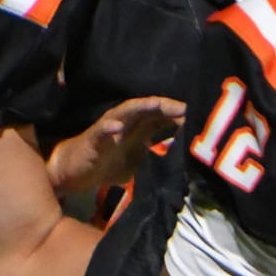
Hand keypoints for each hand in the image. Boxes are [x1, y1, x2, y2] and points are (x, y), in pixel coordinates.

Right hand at [46, 95, 186, 195]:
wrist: (75, 172)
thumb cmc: (108, 164)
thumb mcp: (140, 162)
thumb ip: (158, 157)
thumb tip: (185, 162)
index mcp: (138, 129)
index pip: (162, 117)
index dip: (180, 116)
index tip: (200, 118)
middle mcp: (126, 123)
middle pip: (149, 109)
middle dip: (167, 107)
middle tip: (186, 107)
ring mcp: (109, 129)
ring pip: (125, 113)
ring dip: (141, 107)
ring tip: (156, 104)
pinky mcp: (93, 140)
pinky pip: (100, 132)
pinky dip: (109, 128)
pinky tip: (117, 128)